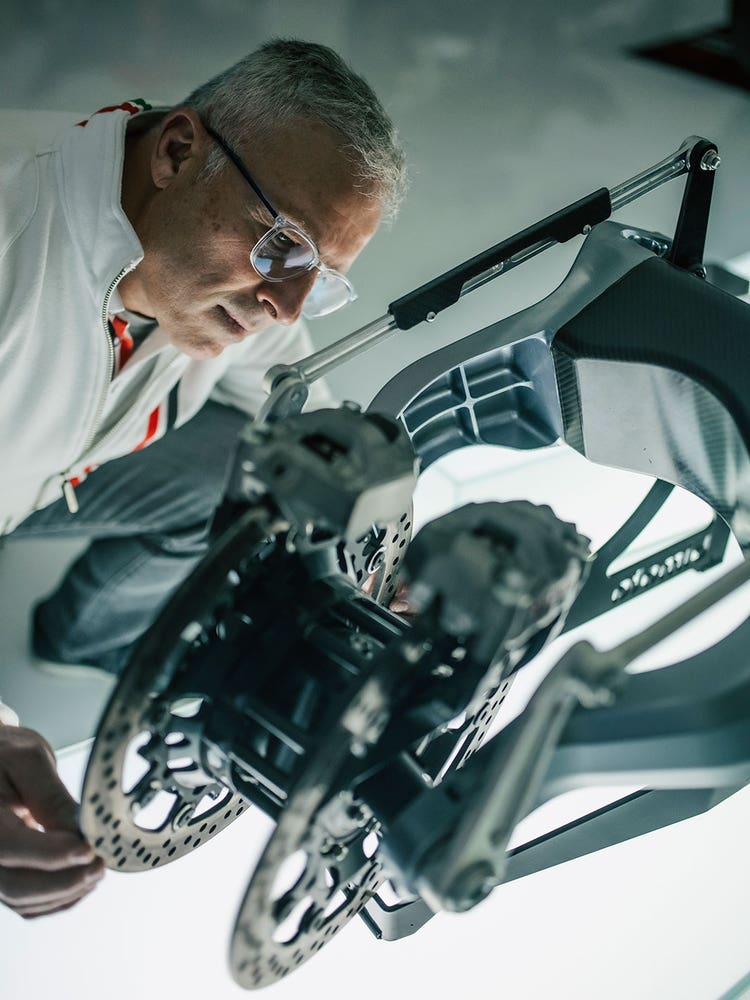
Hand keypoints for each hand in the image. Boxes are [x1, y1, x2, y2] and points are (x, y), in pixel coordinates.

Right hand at [0, 723, 104, 917]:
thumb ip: (52, 798)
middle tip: (100, 866)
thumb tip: (81, 832)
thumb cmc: (4, 754)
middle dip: (64, 881)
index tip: (89, 850)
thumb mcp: (29, 761)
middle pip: (16, 885)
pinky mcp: (2, 875)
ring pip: (23, 900)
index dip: (52, 854)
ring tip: (96, 872)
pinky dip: (56, 899)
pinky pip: (26, 902)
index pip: (10, 847)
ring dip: (65, 893)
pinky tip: (81, 882)